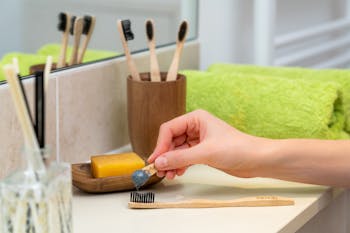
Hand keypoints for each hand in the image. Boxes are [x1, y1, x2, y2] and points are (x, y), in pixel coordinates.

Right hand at [148, 109, 266, 179]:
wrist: (257, 160)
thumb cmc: (238, 148)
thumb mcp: (205, 153)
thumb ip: (180, 158)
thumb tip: (160, 161)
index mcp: (196, 118)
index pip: (169, 129)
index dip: (160, 144)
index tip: (155, 159)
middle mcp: (195, 127)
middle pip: (171, 140)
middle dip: (165, 155)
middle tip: (159, 170)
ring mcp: (199, 140)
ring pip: (177, 150)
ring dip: (171, 162)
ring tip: (168, 175)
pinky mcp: (203, 152)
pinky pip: (185, 157)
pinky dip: (179, 165)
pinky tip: (177, 173)